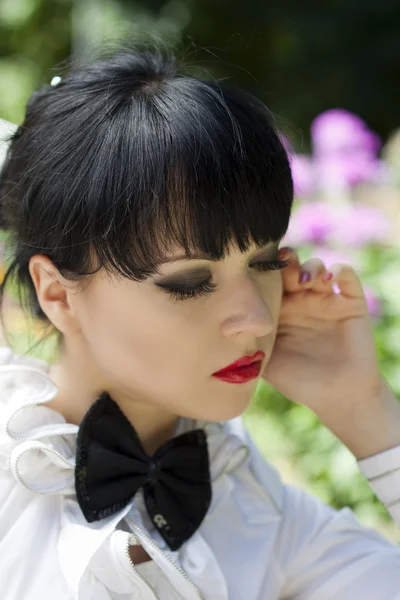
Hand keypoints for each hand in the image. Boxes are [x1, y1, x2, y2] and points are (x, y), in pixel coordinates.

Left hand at [262, 248, 383, 424]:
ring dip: (311, 266)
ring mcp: (326, 300)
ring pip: (317, 267)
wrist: (337, 397)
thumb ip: (245, 346)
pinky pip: (347, 276)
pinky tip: (330, 278)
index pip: (269, 280)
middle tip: (281, 264)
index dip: (263, 270)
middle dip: (286, 261)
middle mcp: (302, 300)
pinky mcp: (351, 303)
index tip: (254, 266)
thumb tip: (213, 333)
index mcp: (279, 310)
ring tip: (305, 280)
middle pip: (292, 267)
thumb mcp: (265, 362)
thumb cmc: (298, 381)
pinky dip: (340, 270)